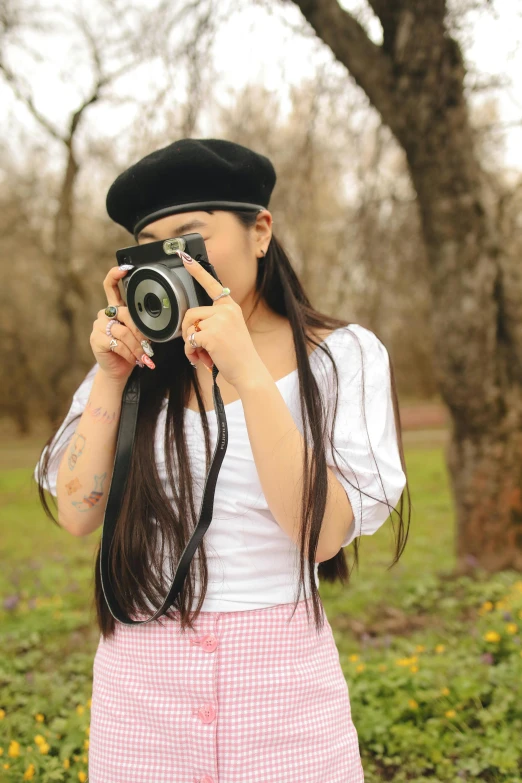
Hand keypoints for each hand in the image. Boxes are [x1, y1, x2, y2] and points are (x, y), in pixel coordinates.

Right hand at [89, 265, 154, 384]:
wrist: (119, 370)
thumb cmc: (130, 350)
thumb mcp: (139, 334)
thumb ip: (141, 324)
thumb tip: (152, 322)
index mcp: (116, 309)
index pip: (111, 287)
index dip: (115, 275)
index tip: (124, 269)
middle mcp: (105, 314)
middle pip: (126, 314)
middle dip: (140, 333)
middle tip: (148, 348)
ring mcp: (99, 325)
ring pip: (123, 332)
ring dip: (136, 347)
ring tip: (143, 357)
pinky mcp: (96, 339)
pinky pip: (117, 343)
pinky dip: (128, 353)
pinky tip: (132, 359)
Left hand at [179, 253, 263, 387]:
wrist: (249, 371)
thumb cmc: (237, 355)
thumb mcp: (229, 330)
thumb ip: (214, 321)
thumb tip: (192, 324)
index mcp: (230, 307)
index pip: (212, 284)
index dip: (197, 271)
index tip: (185, 256)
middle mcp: (226, 310)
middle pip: (191, 313)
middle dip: (189, 332)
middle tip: (198, 346)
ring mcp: (219, 321)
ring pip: (189, 326)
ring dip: (190, 343)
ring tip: (202, 353)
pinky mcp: (211, 334)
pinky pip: (189, 340)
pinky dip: (191, 352)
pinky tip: (202, 358)